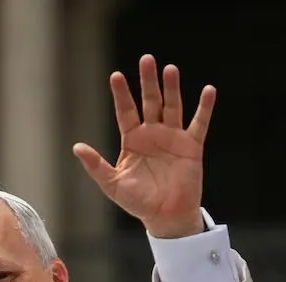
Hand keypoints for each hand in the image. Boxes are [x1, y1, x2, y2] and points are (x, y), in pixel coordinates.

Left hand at [73, 54, 215, 238]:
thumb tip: (76, 147)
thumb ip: (96, 165)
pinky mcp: (192, 146)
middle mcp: (153, 133)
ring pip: (172, 107)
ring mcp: (173, 137)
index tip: (116, 76)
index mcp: (132, 140)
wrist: (166, 217)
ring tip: (170, 69)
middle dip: (148, 81)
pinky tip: (208, 91)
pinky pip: (199, 123)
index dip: (122, 94)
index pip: (126, 111)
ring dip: (172, 88)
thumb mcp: (112, 184)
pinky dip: (204, 108)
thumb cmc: (138, 202)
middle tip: (146, 59)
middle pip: (150, 101)